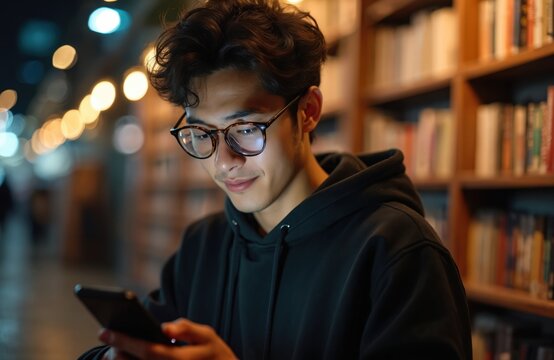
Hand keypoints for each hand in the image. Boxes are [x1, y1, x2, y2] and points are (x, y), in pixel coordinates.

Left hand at [99, 318, 236, 358]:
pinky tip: (124, 355)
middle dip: (117, 350)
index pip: (150, 351)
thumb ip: (187, 329)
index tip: (105, 330)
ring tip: (112, 346)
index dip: (126, 341)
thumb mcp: (207, 336)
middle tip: (103, 334)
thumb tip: (164, 328)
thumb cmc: (214, 353)